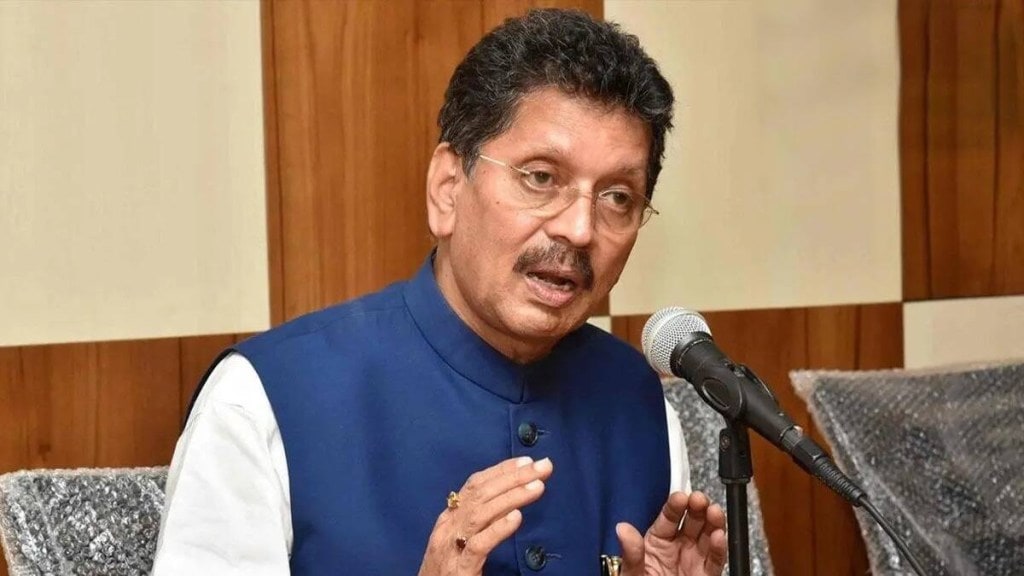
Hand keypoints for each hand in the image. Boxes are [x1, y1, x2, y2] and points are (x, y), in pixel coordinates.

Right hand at [418, 456, 553, 575]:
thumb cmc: (449, 570)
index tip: (527, 461)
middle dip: (514, 477)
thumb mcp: (461, 540)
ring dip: (512, 497)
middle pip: (481, 494)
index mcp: (449, 518)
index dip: (501, 470)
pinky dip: (498, 528)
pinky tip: (516, 518)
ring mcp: (451, 547)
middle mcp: (448, 527)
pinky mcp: (459, 569)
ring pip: (481, 514)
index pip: (475, 485)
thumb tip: (511, 502)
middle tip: (544, 467)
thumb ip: (481, 521)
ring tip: (537, 487)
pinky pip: (478, 545)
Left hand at [616, 491, 726, 575]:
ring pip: (707, 537)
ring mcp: (693, 562)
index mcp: (656, 543)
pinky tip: (719, 536)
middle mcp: (678, 549)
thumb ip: (631, 553)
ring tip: (714, 512)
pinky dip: (719, 548)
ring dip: (713, 523)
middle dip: (698, 508)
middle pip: (691, 522)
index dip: (675, 506)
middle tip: (700, 500)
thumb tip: (622, 528)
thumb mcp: (632, 574)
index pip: (668, 518)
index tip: (680, 497)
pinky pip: (715, 561)